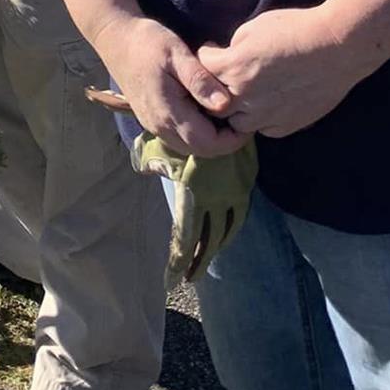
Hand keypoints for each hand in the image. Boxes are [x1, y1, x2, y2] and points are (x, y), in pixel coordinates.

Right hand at [91, 14, 245, 157]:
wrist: (116, 38)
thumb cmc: (148, 42)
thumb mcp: (176, 53)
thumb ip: (199, 80)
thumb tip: (225, 105)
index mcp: (168, 113)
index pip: (208, 143)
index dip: (232, 140)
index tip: (249, 121)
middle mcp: (160, 126)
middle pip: (201, 150)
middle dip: (225, 142)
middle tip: (244, 118)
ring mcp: (154, 125)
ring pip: (190, 146)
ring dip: (212, 138)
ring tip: (228, 115)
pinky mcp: (152, 119)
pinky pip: (180, 136)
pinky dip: (198, 132)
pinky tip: (207, 111)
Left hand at [131, 132, 258, 285]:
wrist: (221, 107)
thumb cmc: (184, 122)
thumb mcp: (162, 141)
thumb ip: (151, 159)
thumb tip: (145, 170)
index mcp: (194, 190)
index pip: (186, 235)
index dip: (179, 260)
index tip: (172, 281)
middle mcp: (216, 196)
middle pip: (208, 240)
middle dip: (197, 262)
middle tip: (188, 280)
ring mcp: (233, 191)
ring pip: (226, 231)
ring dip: (214, 250)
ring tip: (203, 266)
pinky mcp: (244, 183)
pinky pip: (239, 214)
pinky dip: (231, 230)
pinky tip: (224, 238)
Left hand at [197, 6, 363, 138]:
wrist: (337, 49)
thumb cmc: (296, 29)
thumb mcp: (255, 26)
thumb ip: (234, 46)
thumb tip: (228, 56)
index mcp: (234, 68)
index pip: (202, 67)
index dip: (207, 55)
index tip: (214, 51)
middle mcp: (245, 97)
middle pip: (214, 102)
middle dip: (216, 88)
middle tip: (226, 76)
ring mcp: (266, 116)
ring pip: (237, 122)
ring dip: (237, 109)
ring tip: (247, 93)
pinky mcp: (286, 127)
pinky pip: (263, 128)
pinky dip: (261, 118)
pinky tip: (269, 102)